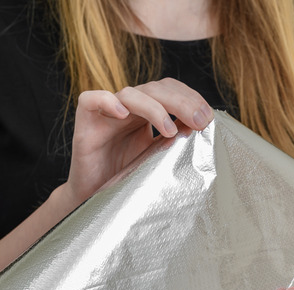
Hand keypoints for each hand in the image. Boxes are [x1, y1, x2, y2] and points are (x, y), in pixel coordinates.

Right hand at [64, 78, 214, 204]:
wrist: (94, 198)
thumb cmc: (125, 178)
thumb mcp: (157, 158)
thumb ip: (174, 141)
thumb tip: (203, 129)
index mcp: (146, 112)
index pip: (169, 90)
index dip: (190, 97)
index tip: (208, 117)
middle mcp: (128, 108)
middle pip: (155, 89)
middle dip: (181, 102)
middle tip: (200, 120)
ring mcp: (106, 113)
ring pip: (131, 94)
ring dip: (154, 108)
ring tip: (170, 130)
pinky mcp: (85, 123)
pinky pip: (90, 100)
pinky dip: (106, 101)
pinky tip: (123, 114)